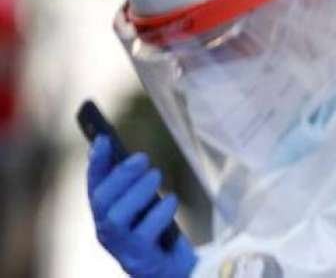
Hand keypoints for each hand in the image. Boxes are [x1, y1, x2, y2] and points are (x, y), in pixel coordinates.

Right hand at [88, 135, 196, 277]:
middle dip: (121, 176)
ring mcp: (121, 247)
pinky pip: (144, 233)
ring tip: (156, 175)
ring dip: (137, 191)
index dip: (96, 163)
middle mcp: (106, 232)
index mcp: (105, 215)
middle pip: (102, 200)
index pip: (94, 186)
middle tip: (143, 158)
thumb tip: (130, 157)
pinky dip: (159, 213)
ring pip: (116, 217)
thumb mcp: (146, 205)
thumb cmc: (159, 232)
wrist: (173, 268)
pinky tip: (172, 200)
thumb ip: (135, 186)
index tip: (103, 140)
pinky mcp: (140, 258)